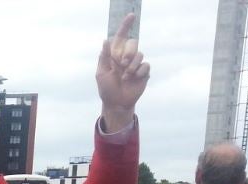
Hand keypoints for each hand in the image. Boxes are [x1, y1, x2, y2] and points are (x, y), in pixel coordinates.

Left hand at [97, 14, 149, 130]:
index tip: (131, 15)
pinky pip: (145, 65)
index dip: (126, 26)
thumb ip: (104, 57)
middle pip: (133, 43)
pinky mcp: (144, 71)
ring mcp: (136, 63)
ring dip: (131, 66)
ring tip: (125, 77)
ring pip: (139, 54)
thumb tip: (106, 40)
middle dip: (128, 52)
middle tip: (121, 64)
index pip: (121, 37)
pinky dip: (139, 72)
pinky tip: (134, 79)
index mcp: (115, 55)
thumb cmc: (107, 89)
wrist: (116, 103)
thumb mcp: (101, 73)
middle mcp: (126, 57)